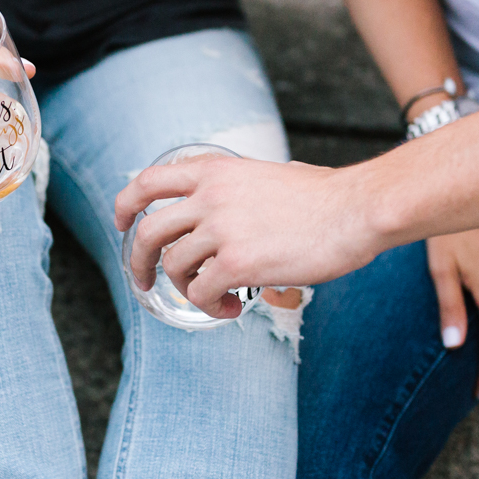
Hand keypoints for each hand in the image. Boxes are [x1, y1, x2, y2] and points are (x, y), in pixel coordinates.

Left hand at [114, 157, 382, 318]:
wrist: (355, 210)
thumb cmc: (322, 197)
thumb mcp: (265, 175)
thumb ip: (233, 190)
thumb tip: (220, 211)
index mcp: (215, 171)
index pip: (149, 181)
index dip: (126, 205)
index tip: (123, 223)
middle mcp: (210, 196)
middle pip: (148, 231)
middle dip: (138, 261)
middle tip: (144, 280)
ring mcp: (221, 229)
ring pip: (175, 267)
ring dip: (188, 289)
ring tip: (216, 298)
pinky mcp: (237, 263)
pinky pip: (203, 293)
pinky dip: (212, 307)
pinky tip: (233, 307)